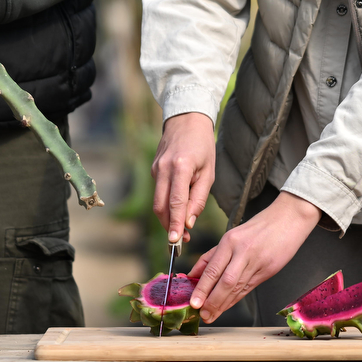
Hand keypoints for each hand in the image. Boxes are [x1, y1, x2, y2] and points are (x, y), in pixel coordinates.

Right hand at [151, 113, 215, 246]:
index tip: (175, 241)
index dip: (174, 224)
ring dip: (167, 219)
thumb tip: (189, 222)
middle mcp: (163, 169)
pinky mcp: (153, 170)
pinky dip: (167, 205)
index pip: (175, 202)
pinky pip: (159, 193)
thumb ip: (199, 198)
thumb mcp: (209, 172)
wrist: (186, 119)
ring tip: (182, 230)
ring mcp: (155, 169)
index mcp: (181, 167)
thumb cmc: (202, 146)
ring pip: (157, 202)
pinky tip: (178, 210)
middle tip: (181, 242)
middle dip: (169, 226)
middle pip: (161, 207)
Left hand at [185, 191, 319, 322]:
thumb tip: (193, 274)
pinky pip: (248, 288)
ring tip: (212, 316)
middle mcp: (243, 252)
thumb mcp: (232, 235)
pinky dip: (236, 299)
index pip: (213, 269)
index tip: (194, 302)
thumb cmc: (258, 227)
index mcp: (230, 240)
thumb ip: (212, 256)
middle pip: (225, 282)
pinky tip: (227, 306)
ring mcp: (257, 262)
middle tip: (202, 315)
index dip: (202, 288)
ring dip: (223, 304)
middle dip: (212, 301)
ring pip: (237, 288)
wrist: (289, 219)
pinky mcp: (268, 270)